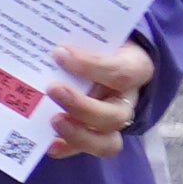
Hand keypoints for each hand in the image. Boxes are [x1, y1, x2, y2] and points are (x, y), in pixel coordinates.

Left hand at [44, 40, 151, 158]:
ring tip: (53, 121)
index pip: (122, 72)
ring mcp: (113, 121)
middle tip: (53, 89)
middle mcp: (127, 99)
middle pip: (115, 115)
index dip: (91, 66)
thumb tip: (48, 40)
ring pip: (107, 141)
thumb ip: (79, 37)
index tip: (59, 53)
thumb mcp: (97, 33)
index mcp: (134, 68)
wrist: (110, 53)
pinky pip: (90, 150)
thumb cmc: (101, 42)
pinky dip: (68, 148)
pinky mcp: (98, 135)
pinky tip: (49, 144)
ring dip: (78, 135)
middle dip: (81, 106)